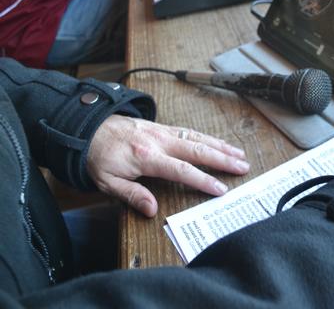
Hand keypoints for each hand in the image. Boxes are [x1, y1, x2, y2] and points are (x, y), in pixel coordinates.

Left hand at [87, 115, 248, 216]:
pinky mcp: (162, 127)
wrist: (86, 127)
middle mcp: (159, 141)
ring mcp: (162, 132)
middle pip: (197, 150)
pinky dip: (207, 138)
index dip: (203, 180)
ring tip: (239, 154)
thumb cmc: (97, 157)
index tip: (221, 189)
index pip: (181, 170)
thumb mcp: (107, 181)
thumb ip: (131, 195)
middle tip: (243, 166)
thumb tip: (152, 210)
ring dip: (220, 146)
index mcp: (146, 157)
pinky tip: (218, 144)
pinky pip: (190, 132)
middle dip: (223, 159)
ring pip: (197, 138)